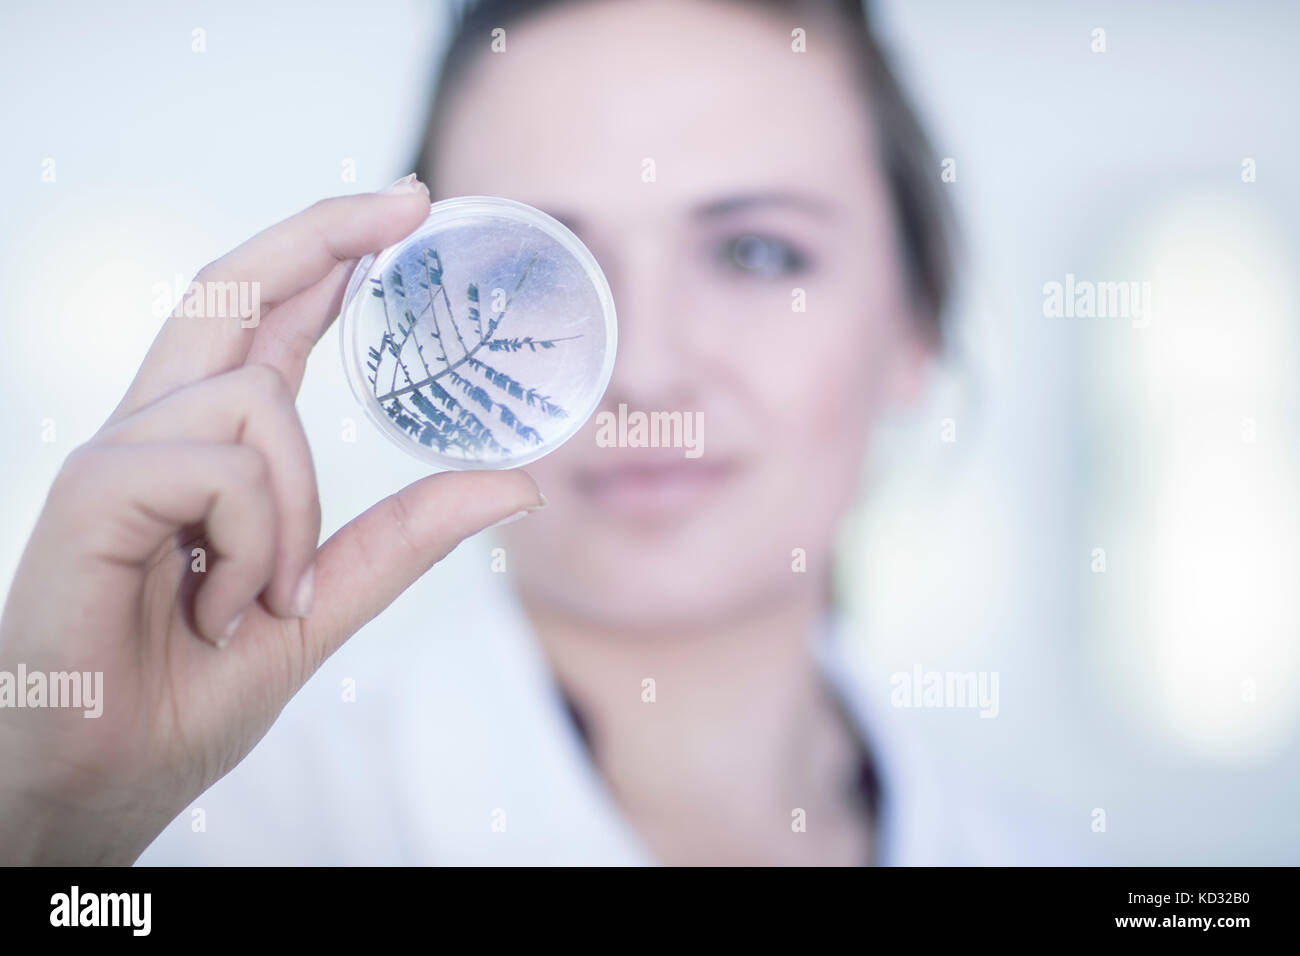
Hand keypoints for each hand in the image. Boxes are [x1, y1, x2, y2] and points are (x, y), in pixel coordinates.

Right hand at [0, 178, 544, 863]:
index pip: (262, 324)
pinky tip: (223, 601)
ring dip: (295, 511)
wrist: (101, 780)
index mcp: (203, 451)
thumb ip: (405, 540)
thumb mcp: (325, 608)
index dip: (324, 256)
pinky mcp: (94, 491)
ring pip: (256, 398)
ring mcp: (119, 455)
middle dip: (322, 231)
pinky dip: (255, 539)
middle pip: (232, 288)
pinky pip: (221, 466)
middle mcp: (157, 433)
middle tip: (412, 199)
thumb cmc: (187, 696)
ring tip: (262, 599)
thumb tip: (517, 485)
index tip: (401, 211)